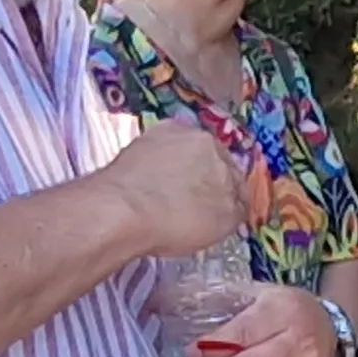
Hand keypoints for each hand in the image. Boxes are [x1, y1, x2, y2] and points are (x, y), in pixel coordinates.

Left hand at [99, 120, 246, 257]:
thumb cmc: (177, 217)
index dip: (232, 196)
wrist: (118, 212)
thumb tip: (239, 202)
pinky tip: (148, 197)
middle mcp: (187, 133)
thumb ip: (238, 207)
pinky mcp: (128, 150)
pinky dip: (153, 178)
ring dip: (176, 177)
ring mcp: (154, 138)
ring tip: (170, 204)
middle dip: (204, 181)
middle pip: (204, 161)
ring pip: (175, 161)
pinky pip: (151, 165)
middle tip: (198, 208)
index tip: (226, 213)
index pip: (233, 173)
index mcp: (215, 146)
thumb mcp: (223, 223)